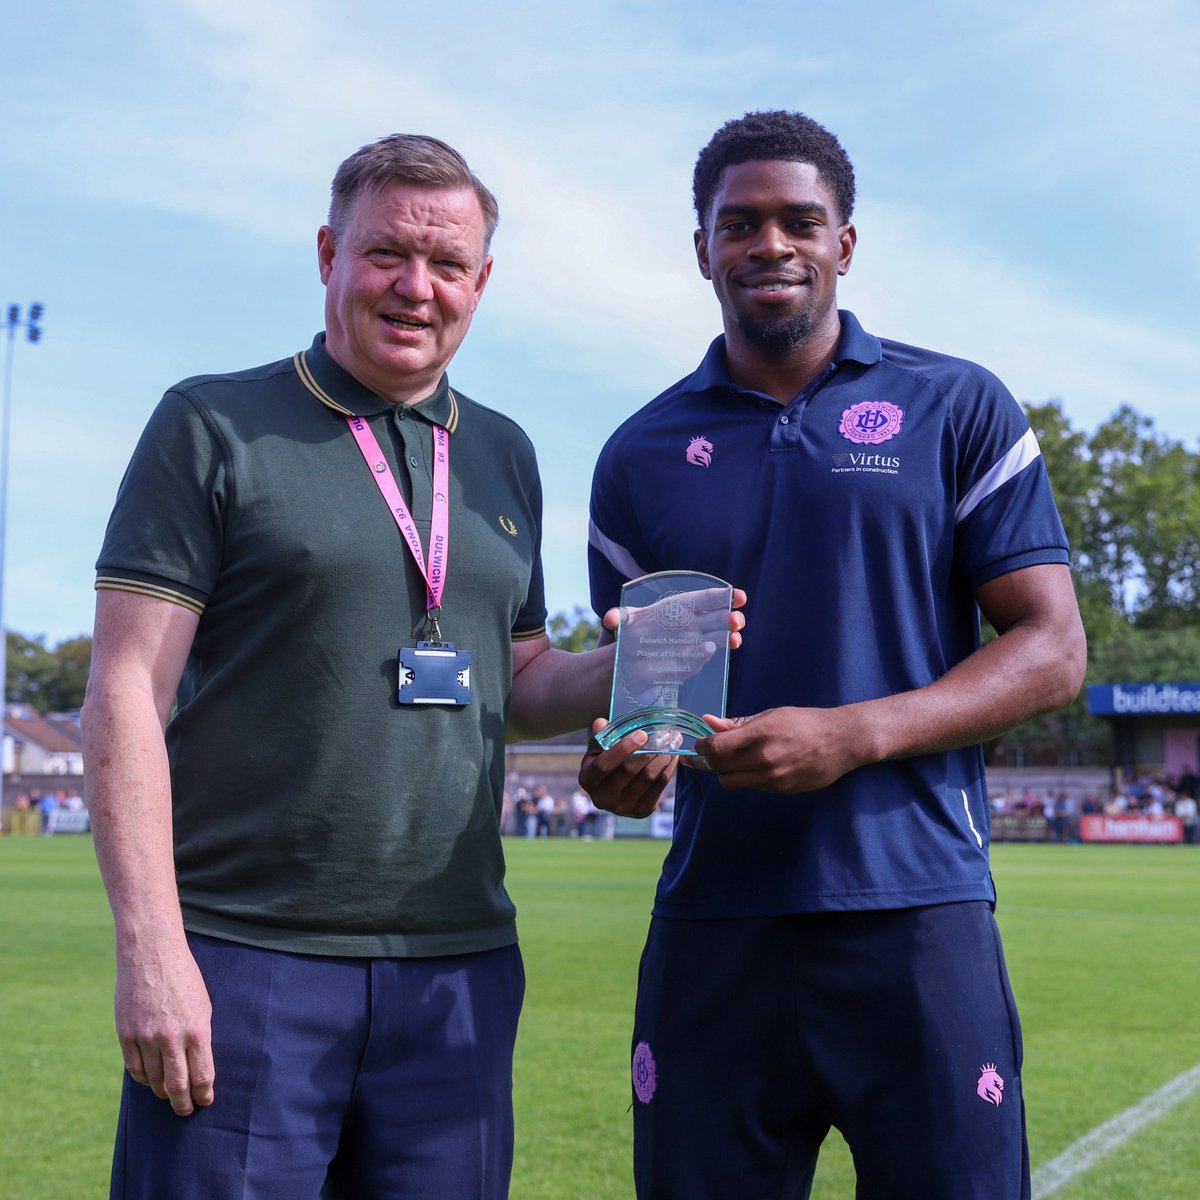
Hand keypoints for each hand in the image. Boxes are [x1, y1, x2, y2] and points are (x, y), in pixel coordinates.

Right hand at [115, 940, 214, 1115]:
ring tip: (168, 1096)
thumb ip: (199, 1036)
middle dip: (183, 1103)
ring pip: (154, 1080)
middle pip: (177, 1085)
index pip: (202, 1075)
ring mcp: (146, 1038)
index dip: (204, 1094)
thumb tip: (198, 1066)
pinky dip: (144, 1079)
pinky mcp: (126, 1034)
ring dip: (162, 1093)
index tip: (205, 1101)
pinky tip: (150, 1081)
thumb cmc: (184, 978)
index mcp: (197, 1030)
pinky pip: (135, 1068)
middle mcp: (171, 1038)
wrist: (152, 954)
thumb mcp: (202, 1005)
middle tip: (186, 1111)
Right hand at [579, 718, 678, 817]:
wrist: (612, 790)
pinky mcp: (641, 811)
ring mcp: (622, 807)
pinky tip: (672, 757)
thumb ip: (600, 736)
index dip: (623, 748)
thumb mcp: (597, 749)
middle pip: (629, 771)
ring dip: (662, 758)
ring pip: (648, 778)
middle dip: (649, 750)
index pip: (604, 765)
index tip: (641, 734)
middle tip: (663, 735)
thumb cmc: (604, 763)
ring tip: (671, 743)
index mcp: (588, 780)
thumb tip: (601, 723)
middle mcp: (602, 798)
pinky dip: (668, 770)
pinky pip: (659, 787)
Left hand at [601, 587, 746, 650]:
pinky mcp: (693, 660)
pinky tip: (716, 651)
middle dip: (731, 618)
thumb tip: (609, 619)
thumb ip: (617, 618)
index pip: (706, 598)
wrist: (630, 660)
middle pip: (718, 617)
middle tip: (736, 620)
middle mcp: (693, 622)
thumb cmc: (633, 633)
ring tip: (735, 639)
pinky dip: (712, 652)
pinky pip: (705, 656)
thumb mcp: (624, 622)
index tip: (738, 596)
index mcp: (682, 606)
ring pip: (719, 636)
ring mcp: (696, 641)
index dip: (723, 596)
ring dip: (729, 636)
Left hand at [695, 707, 865, 793]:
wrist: (841, 741)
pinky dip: (746, 777)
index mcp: (760, 734)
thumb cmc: (805, 722)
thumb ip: (737, 723)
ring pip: (730, 783)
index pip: (715, 747)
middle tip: (709, 753)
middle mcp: (764, 759)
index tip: (700, 743)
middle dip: (708, 761)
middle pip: (718, 768)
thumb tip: (708, 722)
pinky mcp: (780, 790)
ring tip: (732, 761)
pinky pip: (751, 786)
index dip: (701, 747)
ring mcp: (772, 778)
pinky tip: (756, 766)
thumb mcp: (771, 715)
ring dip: (724, 772)